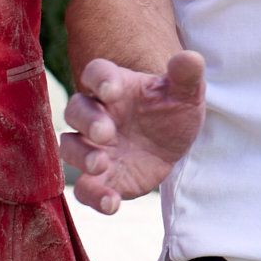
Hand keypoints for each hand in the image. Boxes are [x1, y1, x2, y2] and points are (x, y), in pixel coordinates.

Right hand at [62, 52, 206, 212]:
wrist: (173, 143)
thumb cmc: (172, 109)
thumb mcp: (186, 93)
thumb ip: (186, 75)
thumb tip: (191, 58)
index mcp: (116, 86)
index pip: (96, 73)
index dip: (99, 79)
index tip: (111, 90)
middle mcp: (97, 115)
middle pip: (75, 110)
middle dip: (86, 121)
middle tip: (106, 133)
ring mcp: (93, 147)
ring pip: (70, 147)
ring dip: (81, 156)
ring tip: (101, 164)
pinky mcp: (100, 177)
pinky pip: (85, 188)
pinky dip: (94, 196)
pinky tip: (112, 202)